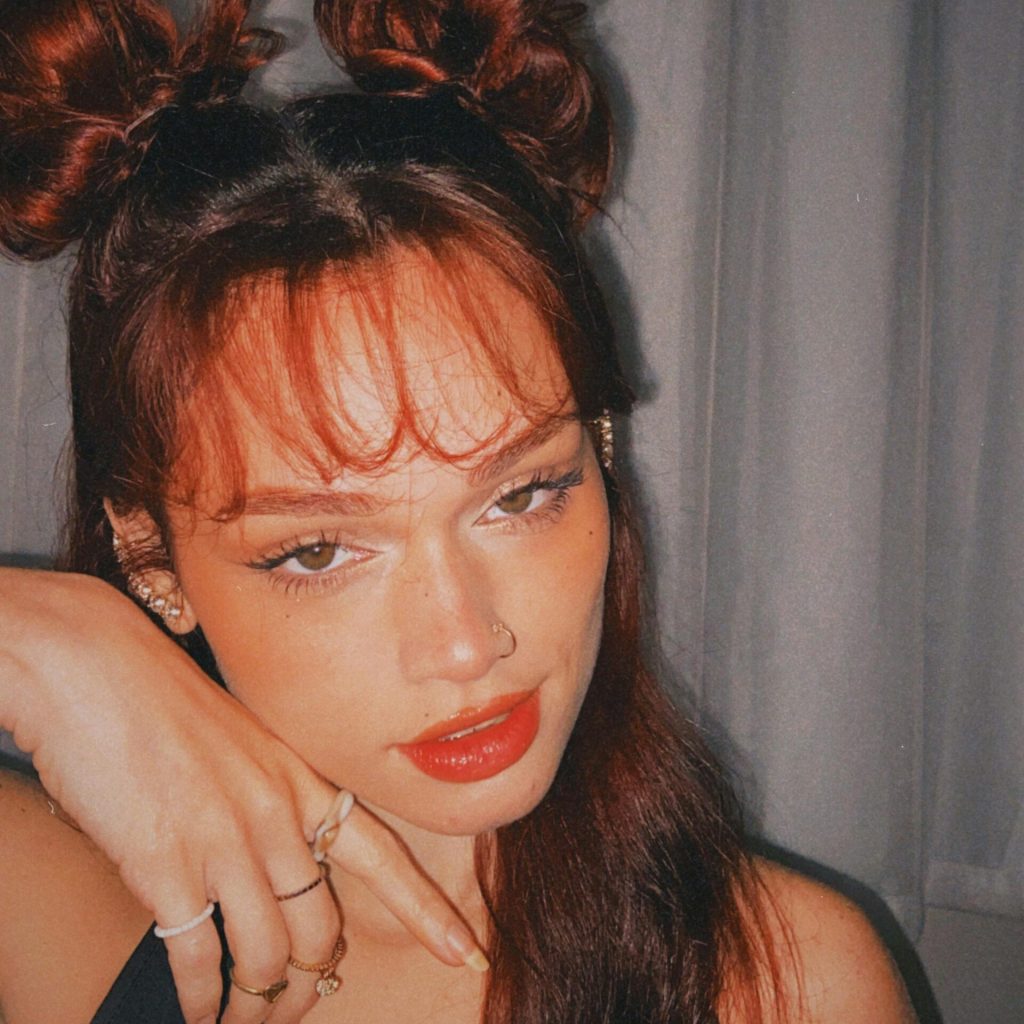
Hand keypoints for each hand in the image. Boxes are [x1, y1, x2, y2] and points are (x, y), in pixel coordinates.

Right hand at [0, 569, 485, 1023]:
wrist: (99, 667)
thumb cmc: (167, 701)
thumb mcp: (246, 742)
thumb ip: (273, 800)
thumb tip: (280, 867)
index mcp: (304, 782)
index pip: (384, 859)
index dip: (427, 913)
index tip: (466, 956)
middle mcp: (279, 818)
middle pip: (321, 930)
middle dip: (310, 984)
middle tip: (294, 1009)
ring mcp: (227, 843)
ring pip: (268, 959)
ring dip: (258, 1006)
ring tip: (241, 1020)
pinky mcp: (168, 866)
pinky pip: (202, 961)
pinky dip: (202, 1002)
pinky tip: (197, 1013)